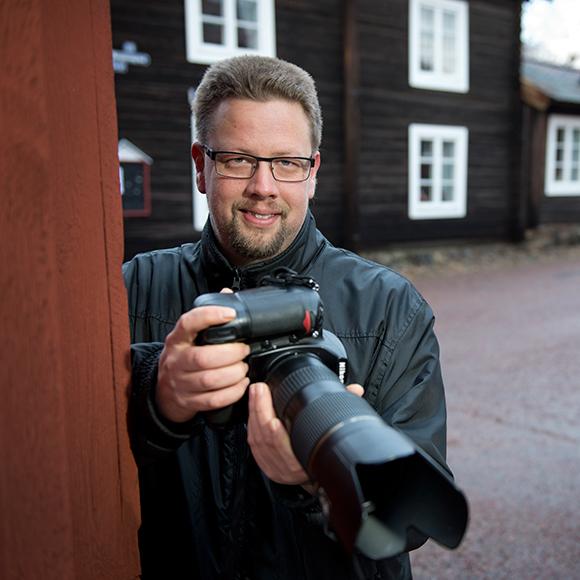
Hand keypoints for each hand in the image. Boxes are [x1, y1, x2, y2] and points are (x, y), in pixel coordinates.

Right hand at [155, 303, 250, 422]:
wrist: (164, 391)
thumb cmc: (183, 358)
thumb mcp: (189, 336)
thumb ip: (207, 316)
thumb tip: (226, 294)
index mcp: (177, 339)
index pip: (188, 323)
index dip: (209, 316)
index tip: (230, 314)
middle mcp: (176, 360)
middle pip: (203, 358)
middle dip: (231, 354)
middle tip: (243, 350)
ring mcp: (181, 382)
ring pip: (210, 380)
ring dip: (234, 374)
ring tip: (243, 367)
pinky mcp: (189, 401)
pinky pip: (214, 400)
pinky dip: (232, 392)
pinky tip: (241, 384)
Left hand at [247, 381, 363, 487]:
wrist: (319, 480)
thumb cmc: (326, 452)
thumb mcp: (335, 433)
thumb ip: (344, 409)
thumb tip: (354, 390)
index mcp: (304, 465)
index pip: (286, 452)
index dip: (277, 437)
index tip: (273, 419)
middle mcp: (287, 469)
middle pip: (267, 440)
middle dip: (261, 411)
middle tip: (260, 390)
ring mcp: (273, 467)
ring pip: (257, 440)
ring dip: (254, 414)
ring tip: (255, 393)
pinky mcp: (265, 464)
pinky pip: (253, 444)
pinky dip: (251, 425)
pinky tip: (251, 411)